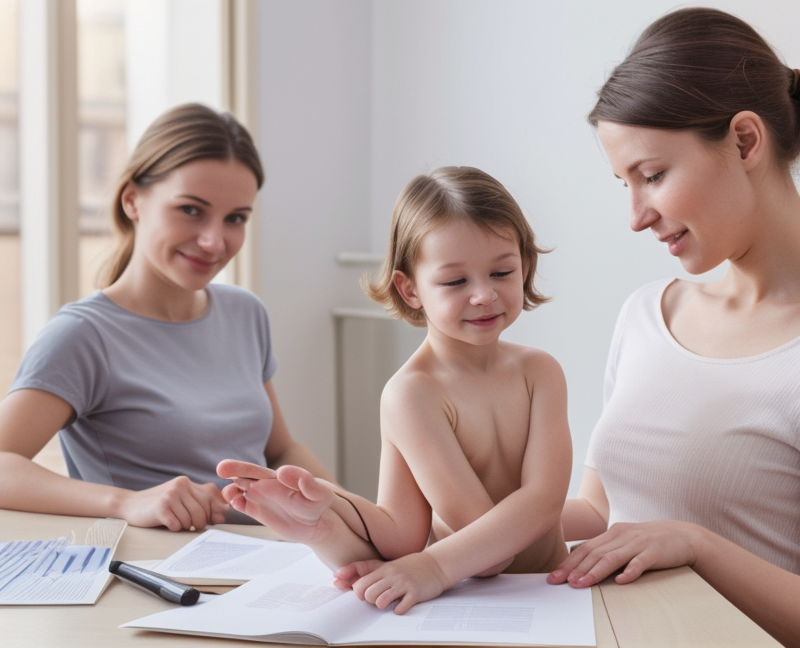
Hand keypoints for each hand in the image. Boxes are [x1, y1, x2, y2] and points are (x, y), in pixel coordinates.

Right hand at [115, 476, 227, 530]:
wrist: (130, 505)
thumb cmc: (160, 506)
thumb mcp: (183, 501)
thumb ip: (203, 505)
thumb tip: (222, 515)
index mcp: (188, 482)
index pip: (212, 498)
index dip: (212, 512)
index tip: (209, 519)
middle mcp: (181, 485)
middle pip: (203, 511)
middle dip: (198, 523)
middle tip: (188, 524)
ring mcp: (170, 494)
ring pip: (191, 520)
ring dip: (184, 526)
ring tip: (175, 521)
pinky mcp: (161, 506)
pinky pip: (177, 524)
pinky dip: (174, 528)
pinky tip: (167, 523)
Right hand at [217, 460, 334, 543]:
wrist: (316, 525)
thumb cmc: (317, 506)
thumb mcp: (317, 495)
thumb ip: (306, 482)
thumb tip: (283, 471)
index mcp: (279, 478)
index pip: (260, 471)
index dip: (247, 469)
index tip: (237, 475)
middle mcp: (268, 484)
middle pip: (247, 475)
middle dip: (235, 470)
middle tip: (221, 468)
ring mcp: (262, 497)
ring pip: (242, 489)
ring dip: (232, 489)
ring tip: (229, 494)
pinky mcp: (259, 510)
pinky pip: (244, 505)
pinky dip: (236, 503)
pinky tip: (234, 503)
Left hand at [334, 552, 448, 614]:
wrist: (436, 565)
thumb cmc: (408, 568)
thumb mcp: (388, 566)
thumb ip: (368, 572)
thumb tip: (342, 580)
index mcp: (383, 568)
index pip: (360, 572)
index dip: (347, 579)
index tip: (337, 581)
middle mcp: (391, 575)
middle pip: (366, 591)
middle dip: (367, 599)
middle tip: (374, 598)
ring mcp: (403, 584)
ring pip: (380, 600)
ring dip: (380, 605)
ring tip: (387, 603)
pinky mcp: (415, 593)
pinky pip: (400, 608)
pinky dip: (398, 611)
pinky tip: (400, 607)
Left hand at [547, 520, 701, 587]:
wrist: (684, 535)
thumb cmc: (652, 541)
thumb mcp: (627, 541)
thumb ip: (609, 550)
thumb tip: (585, 565)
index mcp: (613, 533)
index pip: (586, 548)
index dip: (569, 562)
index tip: (555, 575)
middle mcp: (622, 535)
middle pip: (594, 553)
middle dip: (575, 568)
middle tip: (561, 581)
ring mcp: (638, 543)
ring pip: (612, 558)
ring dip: (595, 572)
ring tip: (581, 583)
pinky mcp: (654, 552)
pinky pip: (640, 562)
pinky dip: (630, 572)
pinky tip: (622, 581)